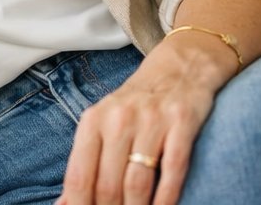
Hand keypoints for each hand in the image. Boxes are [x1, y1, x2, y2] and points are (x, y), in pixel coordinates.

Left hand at [56, 41, 234, 204]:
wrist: (177, 68)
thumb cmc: (134, 105)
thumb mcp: (103, 126)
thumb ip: (85, 164)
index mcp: (93, 121)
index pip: (79, 176)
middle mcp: (119, 118)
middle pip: (108, 185)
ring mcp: (151, 120)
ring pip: (137, 183)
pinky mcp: (181, 122)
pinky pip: (173, 170)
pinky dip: (166, 198)